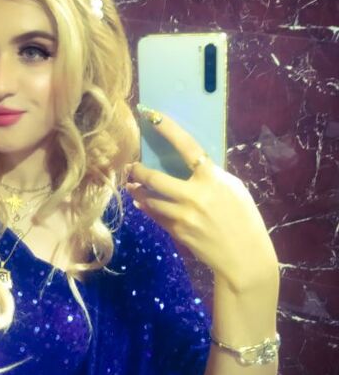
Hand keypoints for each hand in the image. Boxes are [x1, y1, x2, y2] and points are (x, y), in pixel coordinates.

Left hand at [125, 109, 277, 290]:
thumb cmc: (244, 219)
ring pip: (149, 199)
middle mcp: (195, 195)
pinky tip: (142, 203)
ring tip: (132, 186)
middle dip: (138, 172)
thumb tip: (189, 165)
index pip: (187, 146)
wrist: (244, 258)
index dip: (168, 129)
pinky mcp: (177, 232)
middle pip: (155, 178)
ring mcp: (183, 215)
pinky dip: (147, 207)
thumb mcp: (234, 190)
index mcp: (212, 179)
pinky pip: (156, 215)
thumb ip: (211, 176)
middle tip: (131, 167)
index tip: (151, 116)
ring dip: (138, 191)